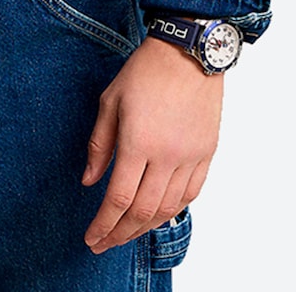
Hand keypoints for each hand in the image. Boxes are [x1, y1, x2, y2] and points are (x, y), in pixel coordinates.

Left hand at [82, 36, 222, 253]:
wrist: (187, 53)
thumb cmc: (145, 72)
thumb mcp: (110, 101)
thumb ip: (99, 145)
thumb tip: (89, 181)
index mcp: (138, 142)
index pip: (118, 198)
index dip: (103, 224)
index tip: (92, 237)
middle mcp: (166, 156)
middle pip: (142, 211)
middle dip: (120, 234)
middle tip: (104, 243)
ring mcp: (190, 157)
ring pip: (167, 208)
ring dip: (145, 228)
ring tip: (127, 233)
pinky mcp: (206, 153)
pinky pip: (191, 194)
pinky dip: (173, 210)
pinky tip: (158, 215)